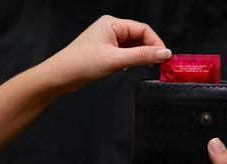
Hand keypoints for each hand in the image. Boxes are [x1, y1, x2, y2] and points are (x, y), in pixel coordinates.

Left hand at [49, 15, 170, 90]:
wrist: (61, 75)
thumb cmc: (82, 63)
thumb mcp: (116, 60)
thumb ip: (142, 56)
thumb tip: (164, 53)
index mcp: (112, 23)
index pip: (143, 29)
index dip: (156, 42)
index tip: (165, 56)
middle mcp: (111, 28)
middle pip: (139, 36)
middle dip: (149, 49)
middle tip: (158, 63)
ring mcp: (108, 40)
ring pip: (132, 45)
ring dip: (140, 55)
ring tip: (144, 65)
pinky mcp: (106, 50)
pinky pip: (125, 52)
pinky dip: (131, 59)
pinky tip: (130, 66)